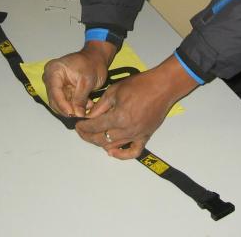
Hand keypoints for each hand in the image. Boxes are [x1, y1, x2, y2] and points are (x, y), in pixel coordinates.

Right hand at [43, 41, 115, 116]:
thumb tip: (77, 115)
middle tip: (80, 115)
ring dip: (73, 108)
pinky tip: (87, 104)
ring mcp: (56, 85)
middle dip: (68, 109)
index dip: (62, 105)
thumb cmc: (92, 63)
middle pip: (55, 99)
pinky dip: (76, 106)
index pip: (54, 92)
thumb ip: (80, 99)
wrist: (97, 59)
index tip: (71, 114)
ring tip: (87, 107)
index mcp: (54, 71)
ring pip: (61, 103)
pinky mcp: (63, 90)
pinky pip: (67, 102)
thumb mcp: (87, 81)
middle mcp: (51, 78)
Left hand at [75, 55, 198, 158]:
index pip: (94, 127)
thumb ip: (100, 106)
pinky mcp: (145, 136)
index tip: (77, 125)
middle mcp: (127, 129)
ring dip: (101, 143)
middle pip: (101, 139)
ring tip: (94, 136)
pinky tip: (112, 151)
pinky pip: (133, 152)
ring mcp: (137, 135)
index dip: (83, 127)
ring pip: (113, 146)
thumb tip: (89, 116)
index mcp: (118, 117)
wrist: (162, 87)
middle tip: (82, 131)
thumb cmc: (140, 85)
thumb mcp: (115, 90)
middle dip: (88, 136)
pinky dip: (122, 154)